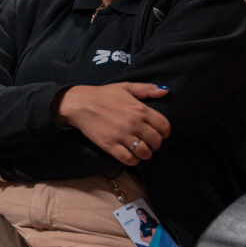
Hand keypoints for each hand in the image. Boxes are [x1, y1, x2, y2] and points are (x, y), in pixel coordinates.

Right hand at [53, 82, 170, 165]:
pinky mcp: (111, 146)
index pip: (164, 126)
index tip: (159, 133)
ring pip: (145, 153)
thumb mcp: (126, 87)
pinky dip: (133, 160)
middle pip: (156, 141)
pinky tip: (131, 155)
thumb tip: (165, 92)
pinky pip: (129, 159)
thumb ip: (146, 89)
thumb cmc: (103, 94)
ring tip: (141, 150)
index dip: (164, 132)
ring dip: (146, 154)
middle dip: (156, 144)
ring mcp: (122, 136)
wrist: (80, 103)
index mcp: (140, 109)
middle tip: (149, 143)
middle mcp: (134, 123)